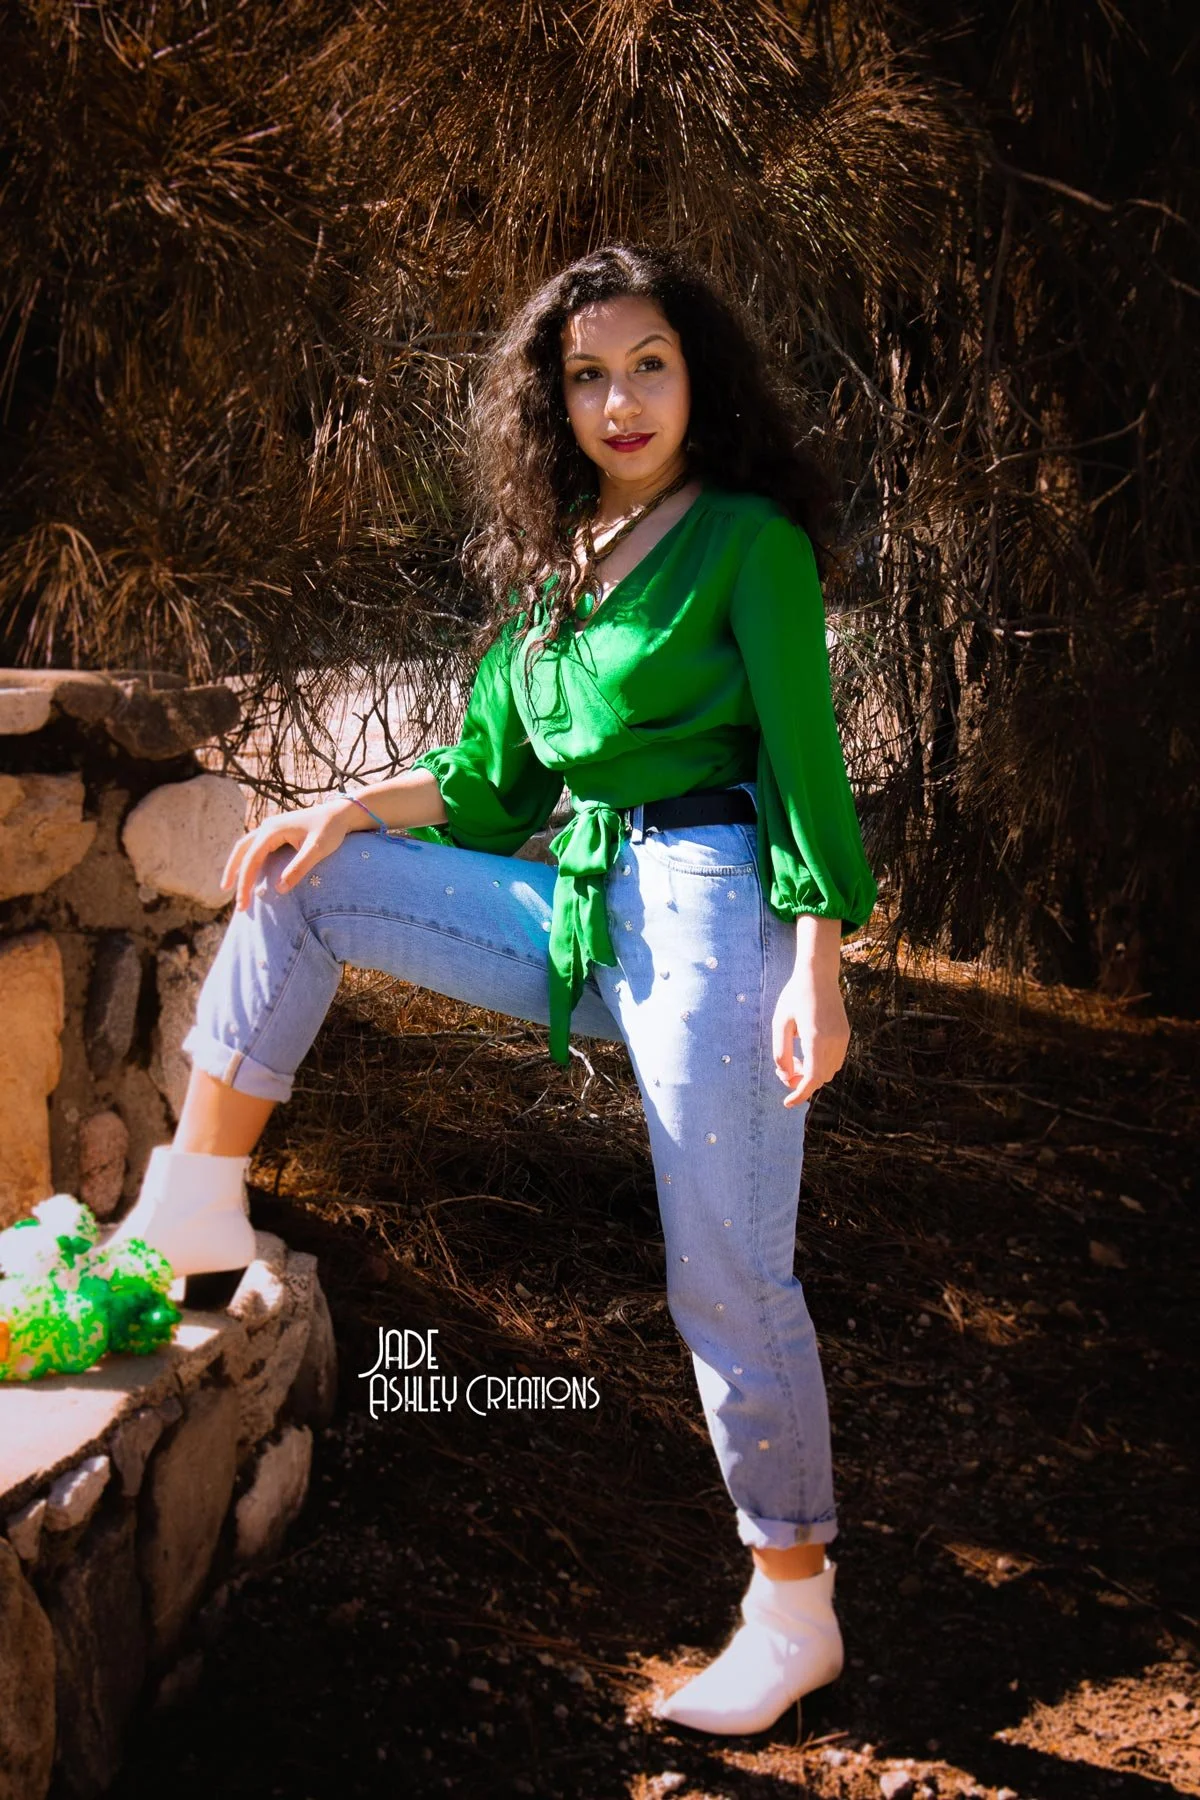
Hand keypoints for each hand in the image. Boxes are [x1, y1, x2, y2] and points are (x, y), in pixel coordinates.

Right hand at [221, 798, 355, 912]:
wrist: (340, 814)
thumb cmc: (331, 830)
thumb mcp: (317, 850)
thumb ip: (299, 868)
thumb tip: (279, 889)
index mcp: (272, 830)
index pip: (251, 860)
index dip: (244, 883)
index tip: (243, 903)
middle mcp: (267, 827)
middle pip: (241, 851)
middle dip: (233, 874)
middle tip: (230, 897)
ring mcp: (270, 827)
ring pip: (245, 847)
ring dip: (236, 866)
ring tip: (229, 886)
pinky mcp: (276, 831)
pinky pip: (255, 847)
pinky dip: (247, 860)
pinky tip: (248, 874)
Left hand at [772, 972, 849, 1108]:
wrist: (818, 974)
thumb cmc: (795, 995)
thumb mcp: (780, 1023)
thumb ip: (780, 1051)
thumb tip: (784, 1075)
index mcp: (816, 1038)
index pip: (811, 1078)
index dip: (799, 1094)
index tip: (787, 1103)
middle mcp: (834, 1041)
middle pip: (820, 1078)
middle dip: (801, 1081)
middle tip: (783, 1069)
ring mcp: (843, 1038)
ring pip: (829, 1072)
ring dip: (811, 1073)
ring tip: (794, 1057)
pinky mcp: (845, 1034)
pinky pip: (834, 1061)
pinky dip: (820, 1065)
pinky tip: (806, 1052)